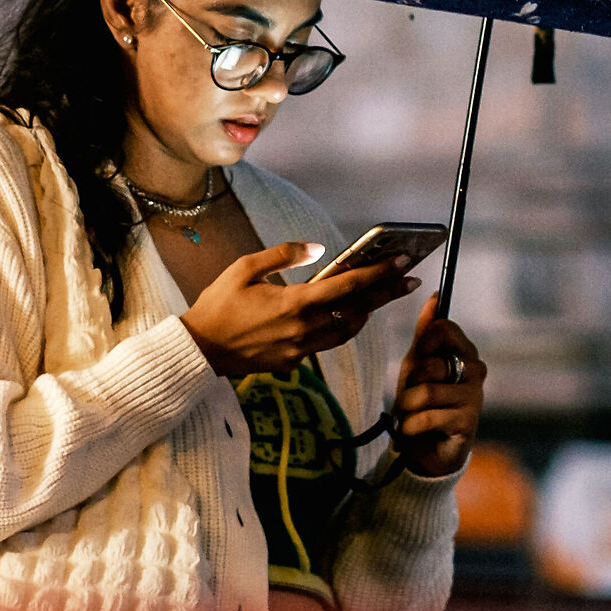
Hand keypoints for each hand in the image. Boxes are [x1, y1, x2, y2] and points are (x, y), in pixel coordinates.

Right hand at [180, 240, 417, 377]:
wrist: (199, 350)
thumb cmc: (218, 304)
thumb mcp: (244, 268)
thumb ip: (284, 255)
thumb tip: (318, 249)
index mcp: (293, 303)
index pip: (347, 286)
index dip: (378, 273)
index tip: (402, 262)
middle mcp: (303, 328)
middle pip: (357, 310)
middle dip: (387, 293)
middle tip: (411, 280)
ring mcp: (300, 349)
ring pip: (347, 330)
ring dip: (368, 313)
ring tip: (383, 296)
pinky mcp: (294, 361)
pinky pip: (328, 343)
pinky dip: (344, 327)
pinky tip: (349, 315)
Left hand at [388, 297, 484, 476]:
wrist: (427, 451)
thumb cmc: (422, 403)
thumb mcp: (417, 365)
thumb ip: (425, 334)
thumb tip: (434, 296)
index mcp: (465, 351)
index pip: (444, 328)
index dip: (424, 342)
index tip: (419, 358)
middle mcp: (476, 370)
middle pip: (430, 363)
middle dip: (410, 383)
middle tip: (412, 397)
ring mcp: (474, 397)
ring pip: (425, 392)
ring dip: (406, 407)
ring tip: (409, 416)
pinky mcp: (467, 423)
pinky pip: (426, 416)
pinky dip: (410, 426)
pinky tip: (413, 431)